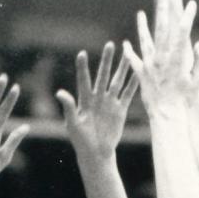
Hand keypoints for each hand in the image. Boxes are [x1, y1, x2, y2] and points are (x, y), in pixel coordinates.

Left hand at [56, 42, 138, 162]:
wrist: (96, 153)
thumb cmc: (81, 140)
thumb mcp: (72, 124)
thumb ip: (68, 107)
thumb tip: (60, 92)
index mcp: (85, 100)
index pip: (84, 80)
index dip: (83, 68)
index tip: (82, 54)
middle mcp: (98, 98)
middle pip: (103, 75)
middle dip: (107, 61)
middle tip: (110, 44)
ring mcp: (110, 103)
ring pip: (117, 81)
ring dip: (122, 68)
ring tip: (127, 53)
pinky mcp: (120, 110)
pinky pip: (127, 95)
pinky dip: (133, 85)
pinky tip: (138, 73)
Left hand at [124, 0, 198, 113]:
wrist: (167, 115)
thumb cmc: (184, 100)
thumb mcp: (196, 82)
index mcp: (177, 58)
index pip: (183, 32)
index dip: (188, 16)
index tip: (191, 3)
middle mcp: (161, 58)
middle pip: (161, 29)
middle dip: (163, 11)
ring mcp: (149, 65)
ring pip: (144, 40)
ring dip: (142, 26)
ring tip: (140, 14)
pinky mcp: (141, 74)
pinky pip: (133, 61)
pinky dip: (129, 52)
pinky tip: (124, 44)